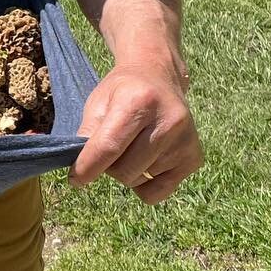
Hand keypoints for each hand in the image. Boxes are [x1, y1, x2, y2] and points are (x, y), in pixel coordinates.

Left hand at [67, 56, 201, 203]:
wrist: (159, 76)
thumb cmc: (123, 91)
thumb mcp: (98, 102)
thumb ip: (87, 134)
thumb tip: (82, 171)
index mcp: (140, 101)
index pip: (109, 147)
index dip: (86, 168)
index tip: (75, 178)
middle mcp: (169, 121)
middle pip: (124, 171)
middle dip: (108, 167)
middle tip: (112, 148)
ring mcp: (186, 141)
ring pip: (139, 181)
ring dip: (127, 171)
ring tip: (132, 146)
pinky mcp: (194, 158)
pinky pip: (157, 193)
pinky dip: (145, 185)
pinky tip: (147, 160)